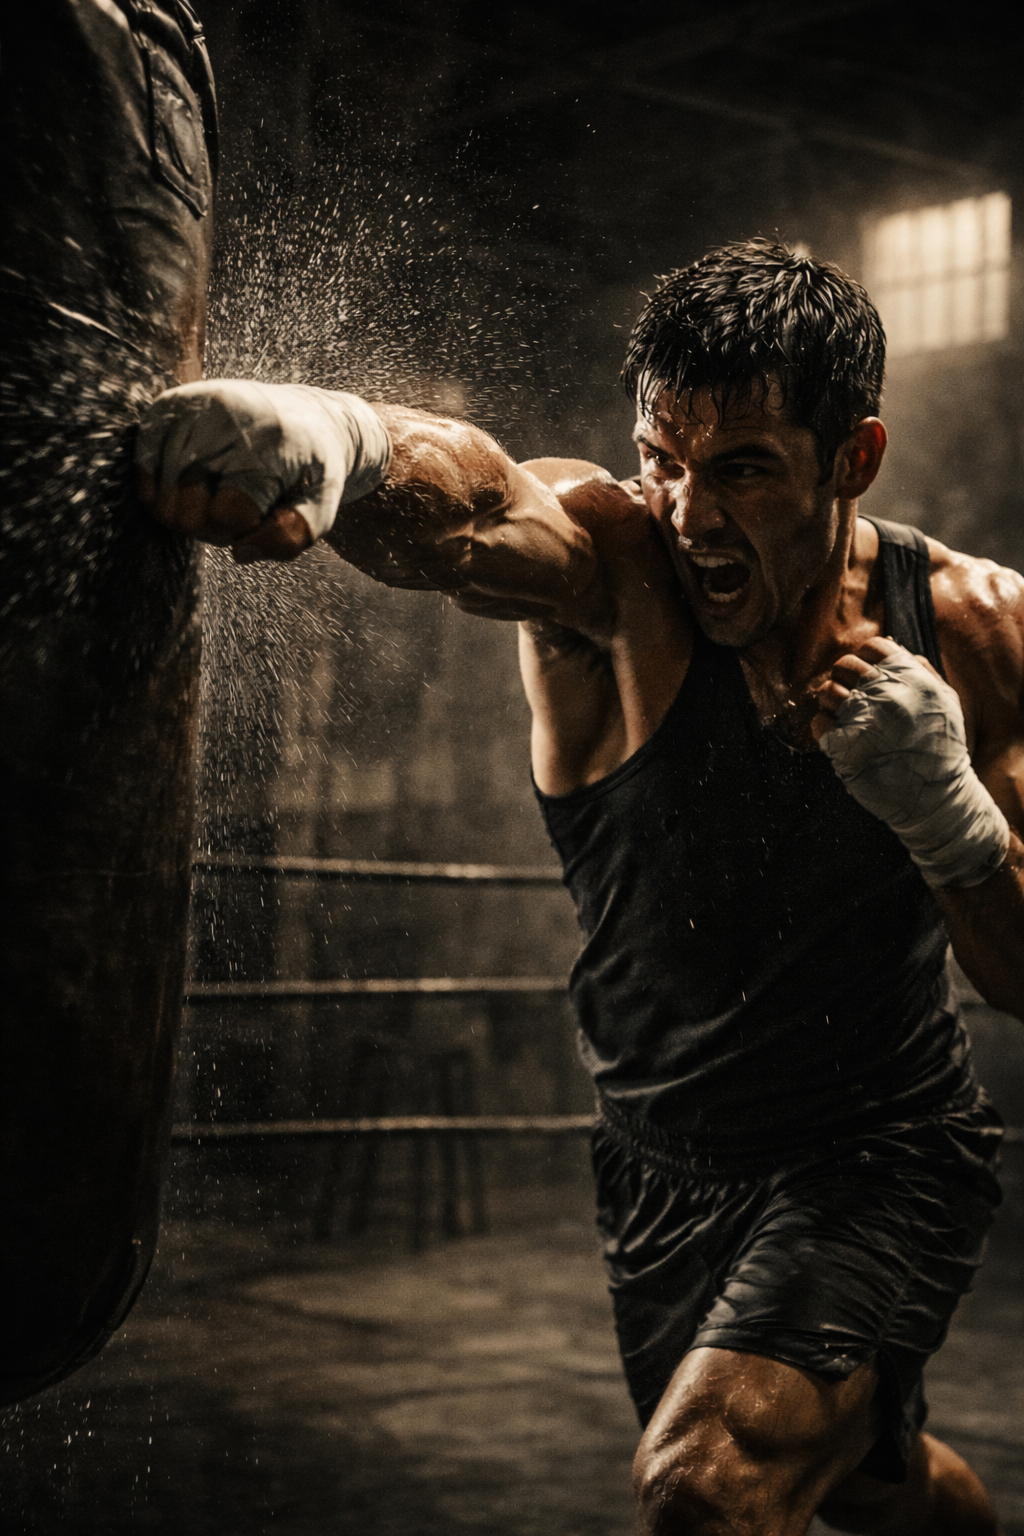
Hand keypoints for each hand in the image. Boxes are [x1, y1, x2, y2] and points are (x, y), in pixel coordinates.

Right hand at [134, 380, 391, 561]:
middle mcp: (226, 419)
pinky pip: (142, 468)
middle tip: (238, 507)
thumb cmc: (312, 470)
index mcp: (269, 445)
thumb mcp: (322, 507)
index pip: (228, 514)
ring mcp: (192, 407)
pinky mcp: (167, 405)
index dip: (242, 530)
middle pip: (188, 512)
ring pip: (161, 497)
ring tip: (218, 492)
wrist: (309, 415)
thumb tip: (240, 553)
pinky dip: (163, 488)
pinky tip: (192, 481)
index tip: (261, 515)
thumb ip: (291, 538)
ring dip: (188, 510)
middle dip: (212, 526)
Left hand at [811, 635, 934, 738]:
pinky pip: (819, 722)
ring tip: (845, 716)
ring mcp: (863, 718)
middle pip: (845, 664)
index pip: (874, 646)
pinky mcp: (844, 745)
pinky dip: (825, 728)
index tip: (868, 674)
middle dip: (845, 677)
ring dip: (832, 701)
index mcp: (910, 678)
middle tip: (853, 696)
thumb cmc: (942, 748)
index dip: (867, 658)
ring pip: (827, 690)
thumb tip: (897, 648)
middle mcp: (885, 693)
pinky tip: (840, 737)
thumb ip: (922, 671)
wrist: (937, 796)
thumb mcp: (944, 701)